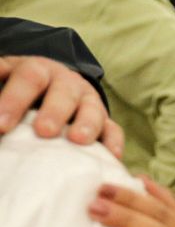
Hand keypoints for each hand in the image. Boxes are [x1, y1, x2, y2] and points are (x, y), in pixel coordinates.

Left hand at [0, 55, 121, 157]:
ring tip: (78, 140)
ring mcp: (87, 101)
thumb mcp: (4, 82)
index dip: (15, 100)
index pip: (27, 78)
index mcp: (36, 70)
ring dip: (87, 124)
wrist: (48, 86)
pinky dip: (113, 142)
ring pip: (92, 108)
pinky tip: (110, 156)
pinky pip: (113, 129)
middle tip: (43, 131)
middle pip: (63, 92)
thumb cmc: (18, 93)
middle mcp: (65, 82)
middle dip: (53, 111)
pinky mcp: (104, 119)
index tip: (1, 125)